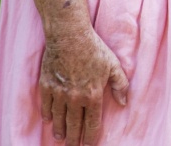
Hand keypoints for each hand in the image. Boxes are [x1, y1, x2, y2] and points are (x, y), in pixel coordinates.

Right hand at [39, 26, 129, 143]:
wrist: (69, 36)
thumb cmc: (94, 48)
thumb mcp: (113, 65)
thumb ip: (120, 85)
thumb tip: (123, 102)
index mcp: (93, 95)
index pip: (92, 124)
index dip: (90, 137)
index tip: (89, 144)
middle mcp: (75, 98)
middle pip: (73, 126)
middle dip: (74, 139)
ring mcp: (59, 93)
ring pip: (58, 119)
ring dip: (60, 130)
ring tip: (61, 137)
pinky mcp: (46, 86)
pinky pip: (46, 107)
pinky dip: (48, 115)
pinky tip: (49, 120)